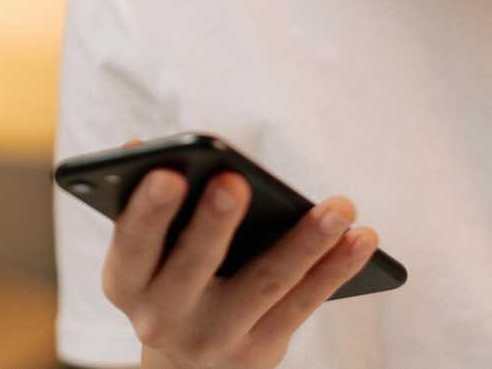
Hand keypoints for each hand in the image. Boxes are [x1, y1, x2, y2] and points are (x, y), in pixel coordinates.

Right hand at [100, 138, 377, 368]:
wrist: (186, 367)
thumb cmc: (170, 272)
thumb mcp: (146, 247)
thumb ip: (146, 198)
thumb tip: (135, 144)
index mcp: (128, 281)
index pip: (133, 244)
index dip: (148, 211)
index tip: (169, 173)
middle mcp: (163, 318)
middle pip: (194, 266)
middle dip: (214, 224)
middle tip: (235, 182)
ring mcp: (215, 339)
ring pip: (265, 284)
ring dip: (306, 243)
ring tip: (341, 206)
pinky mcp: (261, 350)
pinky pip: (304, 304)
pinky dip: (336, 269)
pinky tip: (363, 237)